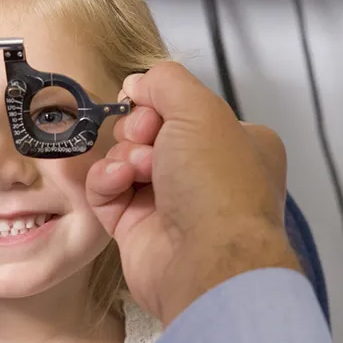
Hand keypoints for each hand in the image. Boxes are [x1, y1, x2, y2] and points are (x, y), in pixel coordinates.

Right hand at [86, 62, 299, 325]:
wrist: (204, 261)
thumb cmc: (217, 184)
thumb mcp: (200, 110)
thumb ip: (166, 81)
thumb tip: (137, 83)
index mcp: (236, 145)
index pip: (184, 111)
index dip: (160, 104)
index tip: (151, 108)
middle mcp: (205, 174)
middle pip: (149, 133)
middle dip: (137, 131)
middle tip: (145, 139)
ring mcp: (169, 203)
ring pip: (124, 160)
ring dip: (123, 156)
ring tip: (136, 170)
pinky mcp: (136, 227)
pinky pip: (107, 191)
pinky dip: (107, 182)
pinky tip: (119, 183)